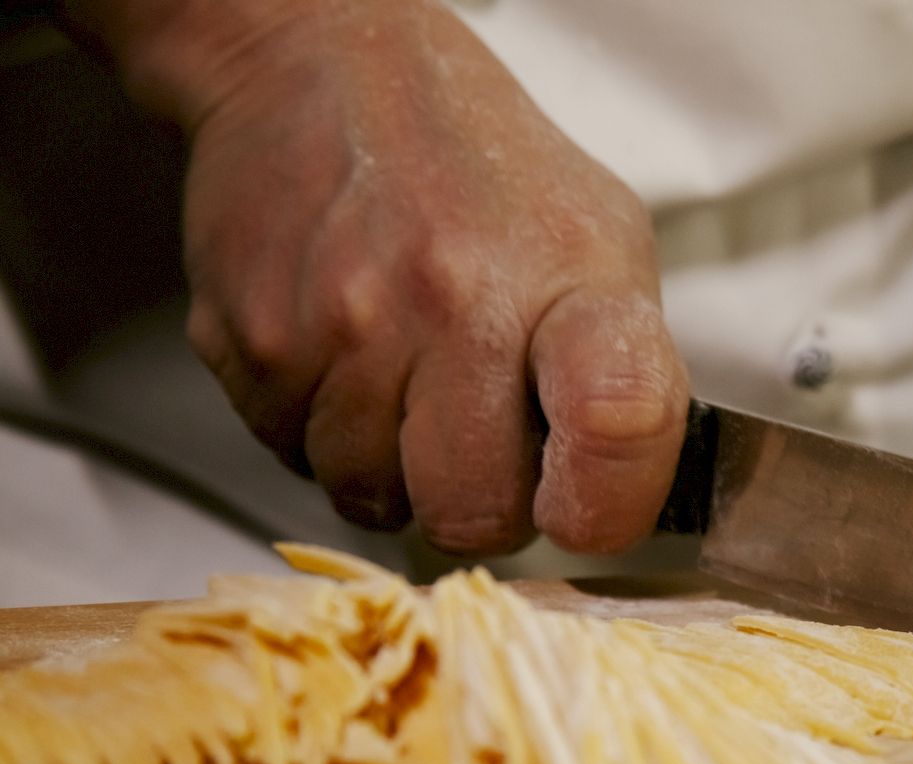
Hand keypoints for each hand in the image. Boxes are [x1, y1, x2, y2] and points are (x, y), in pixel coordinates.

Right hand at [98, 0, 688, 553]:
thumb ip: (627, 371)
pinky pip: (292, 458)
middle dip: (484, 503)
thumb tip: (619, 493)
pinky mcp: (250, 343)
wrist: (321, 66)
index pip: (618, 424)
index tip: (585, 500)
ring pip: (373, 499)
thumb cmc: (480, 170)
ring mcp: (340, 328)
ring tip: (410, 381)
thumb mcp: (601, 242)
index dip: (606, 500)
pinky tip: (349, 362)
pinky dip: (323, 434)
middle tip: (486, 445)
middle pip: (472, 513)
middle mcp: (452, 306)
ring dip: (395, 469)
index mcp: (566, 284)